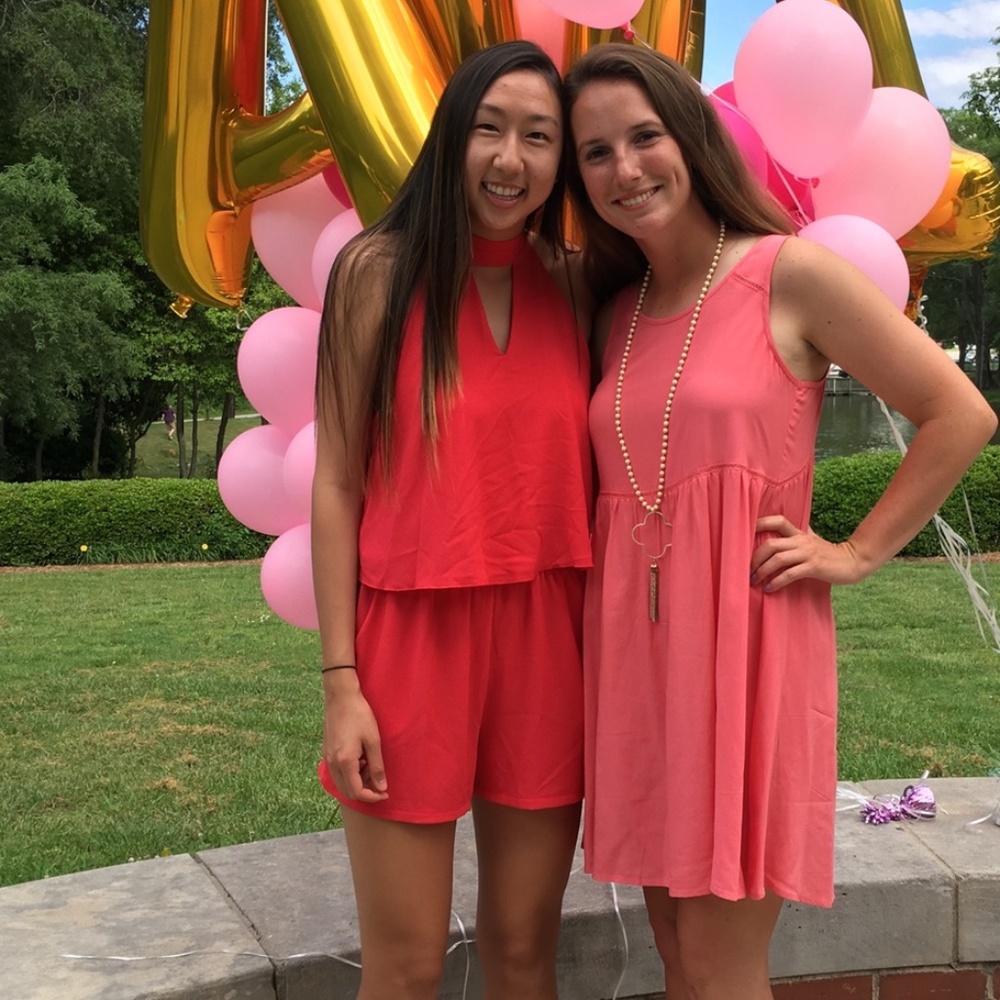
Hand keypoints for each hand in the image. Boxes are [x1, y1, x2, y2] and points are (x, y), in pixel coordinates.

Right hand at [323, 682, 387, 802]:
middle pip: (347, 791)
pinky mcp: (327, 752)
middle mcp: (332, 764)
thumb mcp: (373, 740)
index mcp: (344, 762)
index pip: (357, 792)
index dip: (372, 797)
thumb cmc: (359, 715)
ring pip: (341, 783)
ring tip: (371, 767)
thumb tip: (381, 787)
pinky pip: (337, 772)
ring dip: (357, 782)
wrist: (341, 697)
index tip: (385, 792)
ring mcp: (327, 758)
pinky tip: (361, 759)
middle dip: (365, 792)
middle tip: (380, 783)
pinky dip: (350, 774)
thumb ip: (377, 766)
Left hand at [750, 515, 869, 591]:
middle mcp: (801, 540)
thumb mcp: (811, 540)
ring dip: (762, 571)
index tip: (743, 535)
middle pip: (770, 544)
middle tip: (747, 570)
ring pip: (778, 559)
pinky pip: (790, 574)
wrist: (853, 561)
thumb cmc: (828, 552)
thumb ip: (795, 535)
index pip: (777, 520)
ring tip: (754, 580)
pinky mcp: (813, 567)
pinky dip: (777, 582)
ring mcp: (807, 553)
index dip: (760, 523)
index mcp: (799, 532)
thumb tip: (778, 531)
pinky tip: (770, 588)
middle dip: (755, 558)